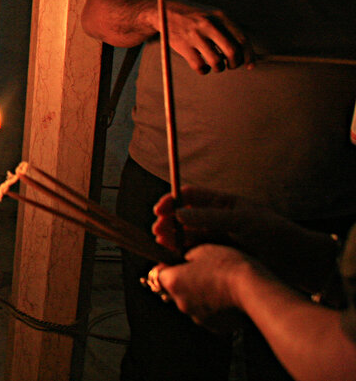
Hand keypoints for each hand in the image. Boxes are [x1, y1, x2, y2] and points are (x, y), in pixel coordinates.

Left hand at [151, 245, 254, 332]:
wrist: (254, 289)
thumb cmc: (227, 265)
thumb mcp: (202, 250)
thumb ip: (186, 257)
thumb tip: (183, 260)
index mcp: (172, 282)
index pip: (156, 274)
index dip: (166, 267)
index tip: (177, 262)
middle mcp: (180, 303)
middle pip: (174, 291)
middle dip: (184, 282)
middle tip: (202, 272)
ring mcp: (197, 317)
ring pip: (192, 303)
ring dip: (199, 295)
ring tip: (219, 285)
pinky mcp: (214, 327)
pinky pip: (208, 314)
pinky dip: (214, 307)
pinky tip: (228, 298)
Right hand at [153, 186, 333, 288]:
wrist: (298, 262)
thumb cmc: (275, 234)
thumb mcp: (242, 220)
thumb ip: (209, 217)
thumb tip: (179, 214)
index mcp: (223, 202)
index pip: (190, 196)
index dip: (172, 201)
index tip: (160, 210)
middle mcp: (218, 218)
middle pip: (185, 216)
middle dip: (169, 222)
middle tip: (158, 231)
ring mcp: (219, 237)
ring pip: (188, 235)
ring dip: (174, 238)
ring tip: (164, 245)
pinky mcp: (221, 255)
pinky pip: (197, 251)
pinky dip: (184, 253)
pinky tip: (176, 257)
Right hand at [160, 0, 253, 73]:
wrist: (162, 11)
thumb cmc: (193, 16)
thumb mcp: (212, 14)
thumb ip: (228, 30)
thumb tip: (246, 54)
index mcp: (220, 16)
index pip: (243, 40)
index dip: (249, 56)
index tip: (250, 65)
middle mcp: (209, 24)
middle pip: (233, 52)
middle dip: (235, 64)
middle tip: (231, 65)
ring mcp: (195, 35)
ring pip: (217, 62)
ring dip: (219, 68)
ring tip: (215, 65)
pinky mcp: (183, 46)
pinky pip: (200, 66)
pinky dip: (204, 70)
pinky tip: (203, 66)